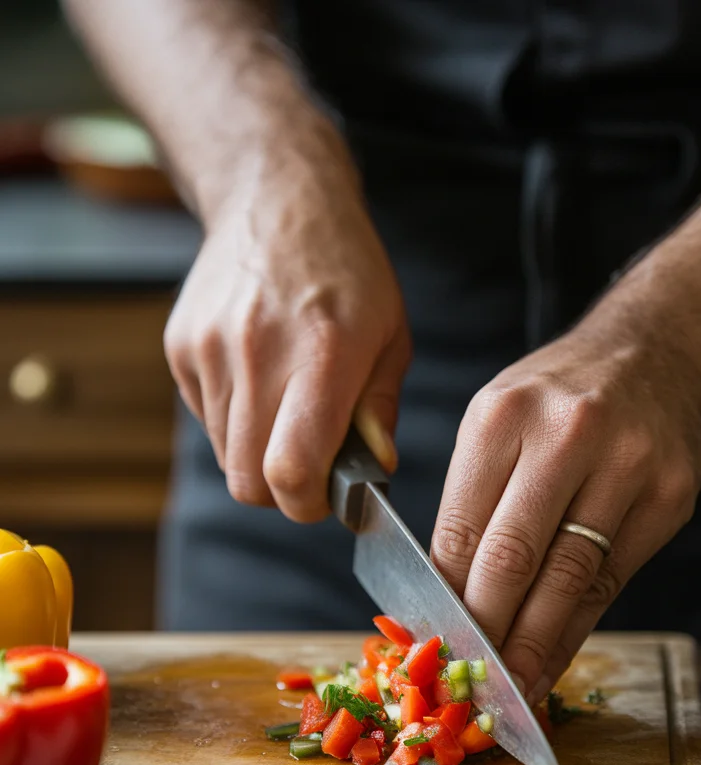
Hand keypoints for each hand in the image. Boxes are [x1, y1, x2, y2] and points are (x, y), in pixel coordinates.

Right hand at [163, 116, 410, 520]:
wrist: (277, 200)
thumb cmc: (348, 273)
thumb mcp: (391, 337)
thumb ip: (380, 411)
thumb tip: (372, 472)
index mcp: (323, 355)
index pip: (290, 471)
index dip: (306, 502)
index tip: (325, 495)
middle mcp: (259, 354)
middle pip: (248, 480)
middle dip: (281, 491)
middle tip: (309, 464)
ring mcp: (212, 349)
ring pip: (224, 456)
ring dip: (256, 453)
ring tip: (286, 405)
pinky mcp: (182, 346)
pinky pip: (205, 418)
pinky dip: (232, 419)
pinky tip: (258, 376)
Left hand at [431, 322, 700, 704]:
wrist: (653, 356)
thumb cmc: (556, 399)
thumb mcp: (498, 421)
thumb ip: (473, 499)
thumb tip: (445, 599)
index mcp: (503, 417)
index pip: (462, 529)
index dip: (444, 599)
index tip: (433, 645)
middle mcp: (566, 435)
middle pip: (514, 557)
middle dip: (487, 631)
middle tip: (469, 681)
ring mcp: (627, 466)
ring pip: (568, 579)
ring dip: (534, 645)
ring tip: (511, 687)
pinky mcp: (669, 497)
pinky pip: (612, 581)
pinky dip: (576, 629)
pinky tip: (553, 659)